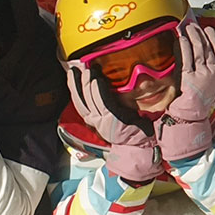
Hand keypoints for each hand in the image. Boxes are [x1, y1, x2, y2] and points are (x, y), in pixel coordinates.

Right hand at [67, 63, 160, 183]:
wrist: (142, 145)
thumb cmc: (134, 129)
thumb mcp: (117, 117)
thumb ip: (109, 106)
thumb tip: (105, 88)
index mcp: (96, 121)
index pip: (81, 104)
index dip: (75, 89)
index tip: (72, 75)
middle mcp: (96, 122)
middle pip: (81, 101)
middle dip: (76, 84)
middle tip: (75, 69)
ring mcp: (103, 121)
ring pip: (90, 100)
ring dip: (87, 84)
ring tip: (85, 71)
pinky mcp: (113, 119)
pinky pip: (103, 102)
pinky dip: (98, 91)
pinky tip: (96, 80)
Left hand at [156, 19, 214, 162]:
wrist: (193, 114)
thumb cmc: (202, 99)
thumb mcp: (214, 83)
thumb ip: (213, 69)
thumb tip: (207, 55)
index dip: (213, 39)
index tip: (209, 30)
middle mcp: (214, 71)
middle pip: (207, 48)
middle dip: (201, 34)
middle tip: (195, 25)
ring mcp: (202, 74)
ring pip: (198, 51)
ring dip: (193, 37)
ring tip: (188, 28)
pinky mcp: (189, 77)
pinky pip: (187, 59)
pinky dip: (185, 47)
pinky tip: (182, 39)